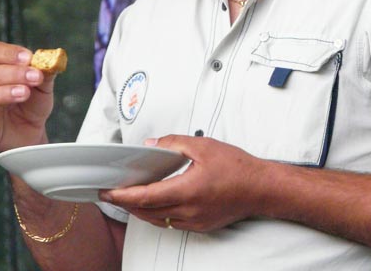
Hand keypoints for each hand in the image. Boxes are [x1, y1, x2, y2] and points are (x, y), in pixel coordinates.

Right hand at [0, 41, 54, 152]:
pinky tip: (17, 96)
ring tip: (26, 90)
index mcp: (0, 68)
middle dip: (12, 69)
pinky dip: (1, 95)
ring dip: (8, 83)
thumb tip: (52, 58)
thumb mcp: (42, 87)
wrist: (30, 133)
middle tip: (33, 75)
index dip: (8, 52)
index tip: (28, 57)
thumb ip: (44, 72)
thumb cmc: (31, 106)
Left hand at [101, 135, 266, 231]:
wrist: (262, 188)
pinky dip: (158, 214)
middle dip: (126, 203)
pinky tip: (157, 204)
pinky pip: (171, 223)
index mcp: (187, 191)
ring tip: (130, 198)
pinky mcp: (200, 226)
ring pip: (157, 220)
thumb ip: (175, 144)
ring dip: (141, 210)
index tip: (107, 191)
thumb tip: (153, 146)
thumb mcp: (205, 147)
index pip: (145, 197)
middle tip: (112, 193)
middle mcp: (188, 211)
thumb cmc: (239, 168)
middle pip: (146, 212)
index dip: (122, 195)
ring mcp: (194, 222)